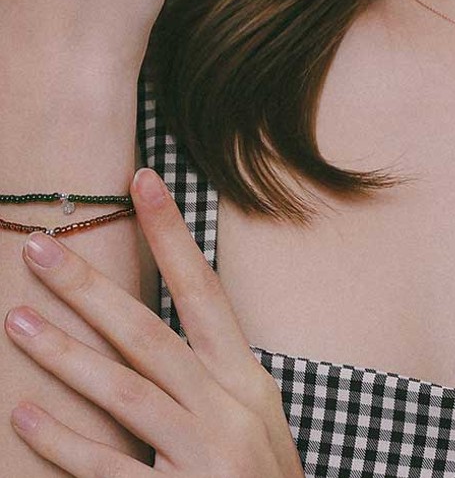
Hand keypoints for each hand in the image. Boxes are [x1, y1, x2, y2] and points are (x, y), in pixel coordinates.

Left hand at [3, 167, 305, 477]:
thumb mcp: (254, 420)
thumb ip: (212, 378)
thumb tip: (154, 331)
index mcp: (248, 380)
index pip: (205, 291)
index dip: (172, 235)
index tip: (142, 181)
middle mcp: (229, 408)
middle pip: (149, 333)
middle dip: (90, 287)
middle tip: (38, 248)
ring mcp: (205, 456)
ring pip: (123, 391)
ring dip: (64, 353)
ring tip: (16, 319)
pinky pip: (108, 468)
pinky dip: (63, 441)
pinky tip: (23, 415)